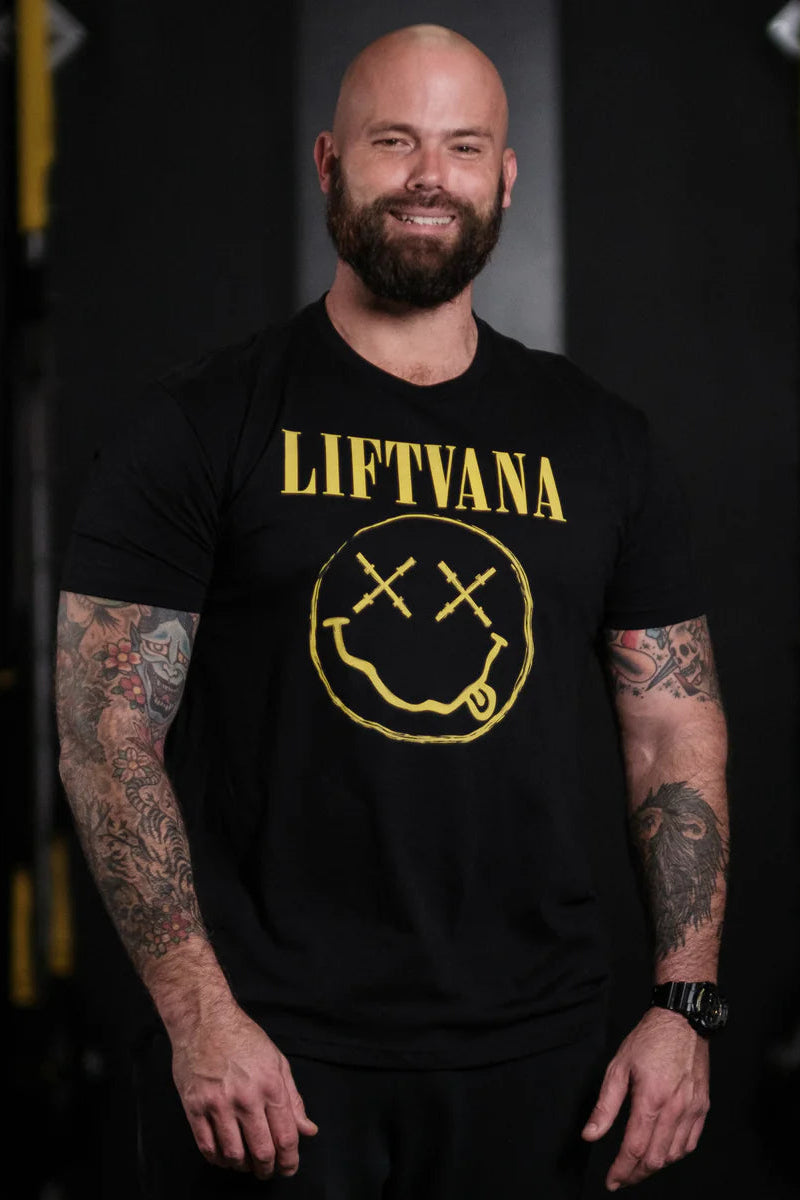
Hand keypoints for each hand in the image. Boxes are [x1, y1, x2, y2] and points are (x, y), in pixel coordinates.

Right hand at [170, 1001, 318, 1179]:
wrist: (204, 1020)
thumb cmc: (243, 1038)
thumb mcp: (277, 1061)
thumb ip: (294, 1099)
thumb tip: (308, 1130)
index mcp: (270, 1085)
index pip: (286, 1136)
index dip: (290, 1160)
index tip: (289, 1168)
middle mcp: (246, 1097)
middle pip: (261, 1151)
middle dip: (268, 1169)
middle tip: (268, 1171)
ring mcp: (218, 1104)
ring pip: (233, 1155)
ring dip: (243, 1166)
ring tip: (246, 1163)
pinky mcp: (194, 1107)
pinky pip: (207, 1147)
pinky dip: (218, 1159)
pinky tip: (224, 1156)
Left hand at [581, 1007, 709, 1189]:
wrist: (682, 1022)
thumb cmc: (648, 1040)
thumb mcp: (618, 1067)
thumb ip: (605, 1106)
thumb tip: (590, 1134)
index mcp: (651, 1098)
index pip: (635, 1148)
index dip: (621, 1170)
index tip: (611, 1181)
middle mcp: (675, 1108)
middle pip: (655, 1158)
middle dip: (636, 1174)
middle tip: (622, 1177)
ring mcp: (692, 1109)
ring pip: (674, 1155)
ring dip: (655, 1166)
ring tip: (638, 1166)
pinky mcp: (703, 1108)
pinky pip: (690, 1143)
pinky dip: (675, 1155)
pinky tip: (662, 1153)